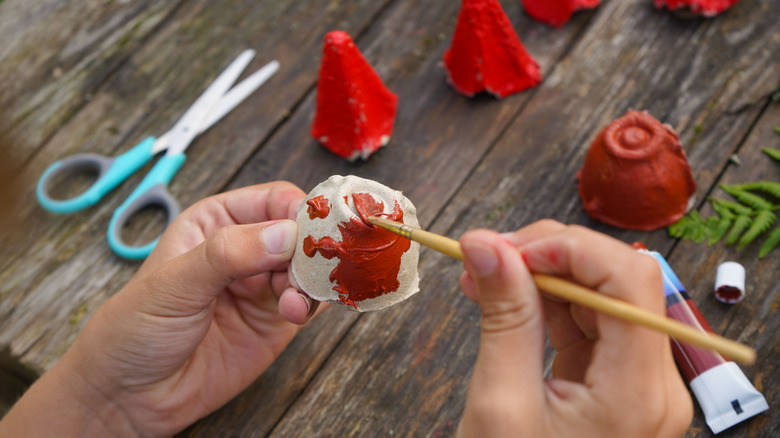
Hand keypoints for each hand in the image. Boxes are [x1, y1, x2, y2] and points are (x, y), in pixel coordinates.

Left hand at [0, 181, 319, 436]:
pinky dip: (314, 303)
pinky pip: (311, 301)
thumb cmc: (135, 328)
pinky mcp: (277, 320)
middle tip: (308, 270)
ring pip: (310, 268)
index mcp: (217, 221)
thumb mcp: (174, 283)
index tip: (309, 232)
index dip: (297, 211)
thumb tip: (284, 234)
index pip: (273, 200)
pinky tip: (296, 313)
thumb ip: (228, 254)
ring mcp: (263, 284)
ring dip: (312, 280)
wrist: (130, 396)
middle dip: (311, 249)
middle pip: (300, 233)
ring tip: (292, 303)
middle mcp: (246, 248)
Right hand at [456, 220, 691, 437]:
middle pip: (617, 280)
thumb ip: (503, 317)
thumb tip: (488, 245)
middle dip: (548, 256)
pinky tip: (506, 300)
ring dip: (541, 276)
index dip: (568, 248)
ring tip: (485, 277)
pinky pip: (588, 324)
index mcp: (637, 393)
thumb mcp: (501, 404)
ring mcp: (637, 384)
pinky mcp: (616, 384)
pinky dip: (546, 304)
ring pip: (600, 296)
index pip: (628, 280)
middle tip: (486, 256)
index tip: (507, 249)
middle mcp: (653, 384)